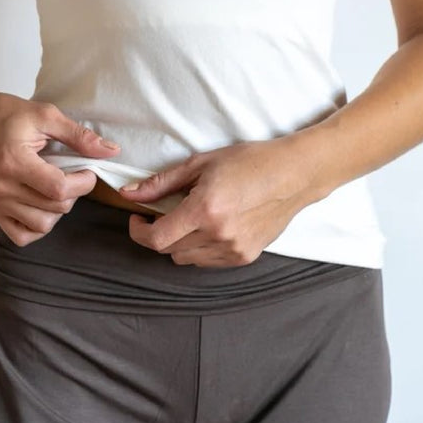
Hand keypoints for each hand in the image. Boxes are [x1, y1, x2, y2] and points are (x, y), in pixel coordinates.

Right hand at [0, 90, 120, 245]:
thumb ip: (78, 136)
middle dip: (74, 193)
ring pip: (42, 225)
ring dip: (58, 209)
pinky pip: (21, 235)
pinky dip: (38, 225)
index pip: (59, 189)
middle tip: (73, 173)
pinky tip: (42, 203)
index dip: (83, 182)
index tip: (88, 169)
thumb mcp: (46, 115)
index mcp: (12, 162)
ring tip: (56, 186)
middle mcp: (1, 187)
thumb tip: (110, 151)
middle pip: (54, 208)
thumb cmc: (5, 114)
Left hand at [118, 136, 317, 266]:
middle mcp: (218, 235)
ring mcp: (233, 250)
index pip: (157, 238)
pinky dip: (200, 248)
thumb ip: (162, 182)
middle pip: (169, 250)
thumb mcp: (201, 163)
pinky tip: (210, 226)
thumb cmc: (249, 161)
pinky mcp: (245, 257)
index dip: (139, 232)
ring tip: (191, 217)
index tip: (136, 219)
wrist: (293, 174)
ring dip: (179, 242)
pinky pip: (208, 261)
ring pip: (187, 259)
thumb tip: (129, 193)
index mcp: (204, 210)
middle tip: (163, 211)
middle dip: (158, 232)